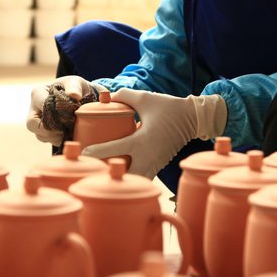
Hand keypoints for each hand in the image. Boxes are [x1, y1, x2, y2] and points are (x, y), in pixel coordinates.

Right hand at [26, 75, 102, 145]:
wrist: (78, 96)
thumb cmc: (73, 87)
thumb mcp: (75, 82)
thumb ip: (74, 87)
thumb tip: (74, 95)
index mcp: (37, 93)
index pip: (39, 105)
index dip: (53, 113)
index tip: (68, 116)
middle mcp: (34, 108)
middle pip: (31, 124)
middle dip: (48, 130)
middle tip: (65, 130)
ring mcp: (37, 121)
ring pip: (39, 134)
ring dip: (54, 137)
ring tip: (69, 133)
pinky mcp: (44, 130)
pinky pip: (47, 140)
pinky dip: (58, 140)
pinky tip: (69, 136)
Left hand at [81, 88, 226, 178]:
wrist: (192, 119)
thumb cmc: (168, 107)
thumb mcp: (145, 98)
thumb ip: (124, 95)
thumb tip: (106, 96)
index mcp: (142, 140)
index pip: (116, 149)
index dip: (97, 152)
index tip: (83, 154)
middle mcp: (148, 156)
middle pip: (124, 176)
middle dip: (107, 176)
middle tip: (91, 170)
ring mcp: (154, 164)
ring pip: (133, 181)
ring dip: (120, 181)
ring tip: (103, 175)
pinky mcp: (158, 167)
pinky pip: (141, 178)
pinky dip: (130, 180)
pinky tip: (120, 176)